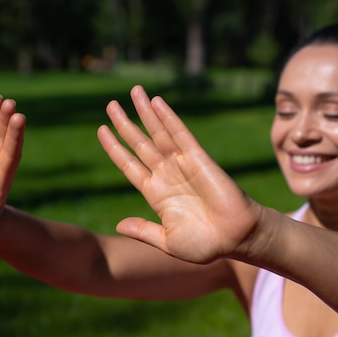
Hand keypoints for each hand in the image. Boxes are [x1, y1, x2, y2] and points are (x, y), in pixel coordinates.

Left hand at [97, 85, 257, 263]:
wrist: (236, 239)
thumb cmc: (205, 244)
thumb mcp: (167, 241)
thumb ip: (143, 230)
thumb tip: (118, 225)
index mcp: (156, 194)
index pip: (129, 164)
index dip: (115, 148)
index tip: (101, 130)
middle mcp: (167, 175)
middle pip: (140, 143)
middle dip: (125, 123)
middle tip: (110, 105)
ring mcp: (182, 164)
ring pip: (158, 133)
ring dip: (145, 113)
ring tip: (133, 92)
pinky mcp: (199, 158)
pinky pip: (180, 134)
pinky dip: (168, 117)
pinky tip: (156, 102)